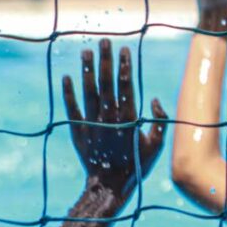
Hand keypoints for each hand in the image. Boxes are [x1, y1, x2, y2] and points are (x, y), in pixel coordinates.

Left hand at [62, 39, 167, 195]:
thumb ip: (160, 121)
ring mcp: (91, 123)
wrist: (109, 186)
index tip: (124, 49)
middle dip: (106, 60)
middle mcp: (108, 117)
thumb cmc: (137, 165)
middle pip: (106, 82)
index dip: (124, 66)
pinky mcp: (78, 131)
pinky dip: (69, 92)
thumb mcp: (157, 145)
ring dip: (87, 70)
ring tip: (86, 52)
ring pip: (88, 91)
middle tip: (104, 41)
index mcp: (128, 118)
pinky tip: (67, 77)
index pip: (125, 85)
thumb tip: (154, 100)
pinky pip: (72, 108)